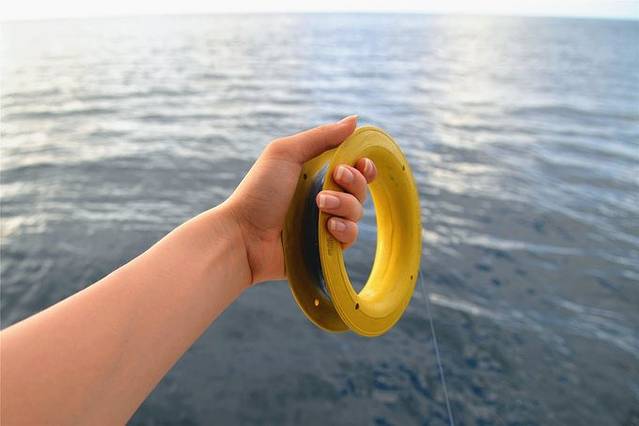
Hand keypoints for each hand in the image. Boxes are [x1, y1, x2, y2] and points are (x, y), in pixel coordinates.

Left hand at [224, 116, 376, 284]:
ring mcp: (324, 223)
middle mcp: (323, 196)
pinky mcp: (325, 247)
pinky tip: (327, 226)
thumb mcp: (286, 154)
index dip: (363, 166)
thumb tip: (355, 120)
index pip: (353, 167)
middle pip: (360, 188)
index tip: (360, 163)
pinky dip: (343, 229)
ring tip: (320, 204)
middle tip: (337, 176)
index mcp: (315, 173)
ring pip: (356, 212)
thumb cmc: (259, 192)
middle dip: (354, 182)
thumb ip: (321, 137)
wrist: (244, 236)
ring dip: (344, 205)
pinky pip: (349, 237)